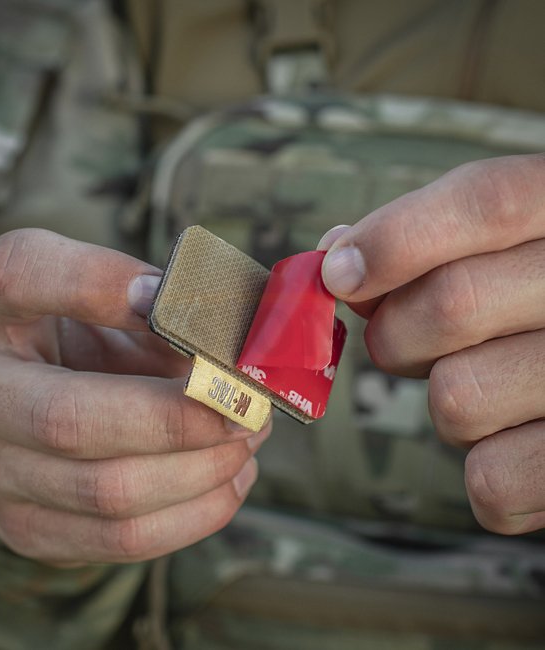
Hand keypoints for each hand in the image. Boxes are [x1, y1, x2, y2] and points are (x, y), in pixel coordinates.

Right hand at [0, 229, 268, 564]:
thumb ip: (156, 302)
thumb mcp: (109, 290)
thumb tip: (226, 346)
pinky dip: (195, 513)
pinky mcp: (24, 525)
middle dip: (180, 419)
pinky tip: (229, 480)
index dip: (106, 286)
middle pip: (69, 421)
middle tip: (246, 405)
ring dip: (201, 470)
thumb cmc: (85, 325)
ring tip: (247, 438)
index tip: (178, 299)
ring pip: (106, 493)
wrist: (36, 385)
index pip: (22, 276)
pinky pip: (120, 540)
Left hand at [318, 154, 544, 534]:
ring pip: (457, 398)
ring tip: (486, 387)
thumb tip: (336, 257)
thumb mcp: (501, 247)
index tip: (337, 274)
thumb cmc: (532, 301)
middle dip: (396, 332)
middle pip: (451, 304)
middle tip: (404, 339)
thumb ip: (422, 241)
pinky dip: (482, 469)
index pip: (486, 203)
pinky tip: (512, 440)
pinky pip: (490, 479)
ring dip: (445, 401)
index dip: (394, 239)